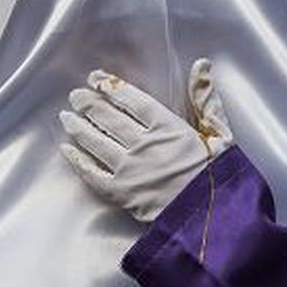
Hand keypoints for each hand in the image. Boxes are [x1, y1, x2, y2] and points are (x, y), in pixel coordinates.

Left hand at [60, 59, 232, 222]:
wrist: (214, 221)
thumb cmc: (220, 177)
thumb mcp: (220, 134)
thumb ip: (206, 99)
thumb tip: (201, 65)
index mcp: (168, 128)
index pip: (133, 100)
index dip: (111, 86)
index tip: (96, 78)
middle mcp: (145, 145)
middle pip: (109, 119)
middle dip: (89, 104)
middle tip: (75, 95)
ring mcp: (130, 170)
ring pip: (97, 143)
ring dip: (78, 128)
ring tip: (66, 116)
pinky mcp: (122, 194)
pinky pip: (93, 174)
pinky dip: (78, 161)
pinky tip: (67, 150)